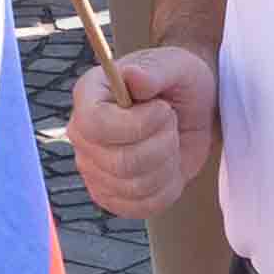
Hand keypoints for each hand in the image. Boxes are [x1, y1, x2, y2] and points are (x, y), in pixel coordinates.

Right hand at [71, 42, 217, 222]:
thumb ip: (154, 71)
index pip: (95, 124)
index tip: (163, 109)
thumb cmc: (179, 83)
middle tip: (171, 124)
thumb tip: (133, 77)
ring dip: (167, 164)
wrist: (191, 110)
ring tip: (169, 142)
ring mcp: (93, 168)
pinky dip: (166, 189)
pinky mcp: (110, 195)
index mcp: (89, 95)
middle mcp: (82, 133)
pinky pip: (141, 207)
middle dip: (162, 144)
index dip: (136, 125)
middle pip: (120, 162)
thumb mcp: (175, 66)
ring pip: (135, 187)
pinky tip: (168, 166)